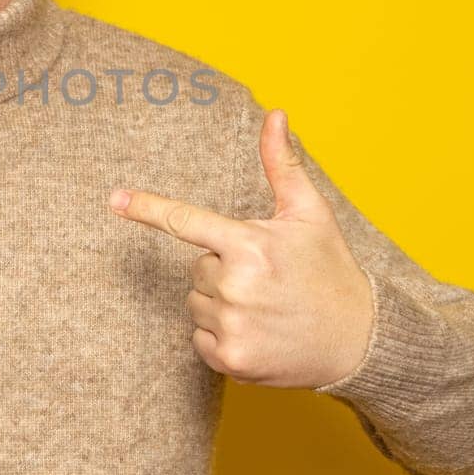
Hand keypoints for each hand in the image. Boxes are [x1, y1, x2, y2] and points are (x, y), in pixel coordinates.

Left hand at [107, 108, 373, 388]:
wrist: (359, 341)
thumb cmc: (331, 269)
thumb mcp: (310, 213)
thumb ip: (282, 163)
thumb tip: (274, 114)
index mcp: (250, 245)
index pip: (186, 221)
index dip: (146, 207)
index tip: (114, 199)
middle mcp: (235, 285)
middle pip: (196, 268)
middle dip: (224, 268)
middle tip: (267, 279)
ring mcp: (232, 325)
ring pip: (195, 303)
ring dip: (221, 303)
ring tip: (266, 307)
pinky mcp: (231, 360)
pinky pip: (199, 338)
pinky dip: (222, 335)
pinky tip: (258, 332)